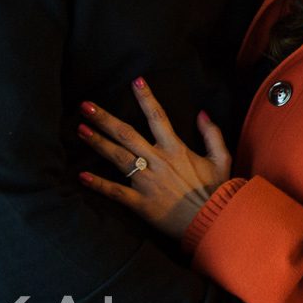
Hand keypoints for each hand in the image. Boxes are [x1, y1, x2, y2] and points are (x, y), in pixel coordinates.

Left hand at [77, 78, 230, 238]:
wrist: (213, 221)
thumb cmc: (217, 190)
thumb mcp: (222, 158)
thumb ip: (212, 134)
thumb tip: (202, 113)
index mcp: (176, 149)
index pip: (158, 117)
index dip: (146, 98)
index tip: (135, 81)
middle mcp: (158, 161)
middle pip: (126, 134)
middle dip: (104, 119)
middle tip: (85, 106)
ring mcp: (147, 182)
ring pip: (117, 157)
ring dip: (97, 143)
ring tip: (80, 130)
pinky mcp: (140, 203)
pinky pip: (115, 192)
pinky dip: (98, 184)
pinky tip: (81, 176)